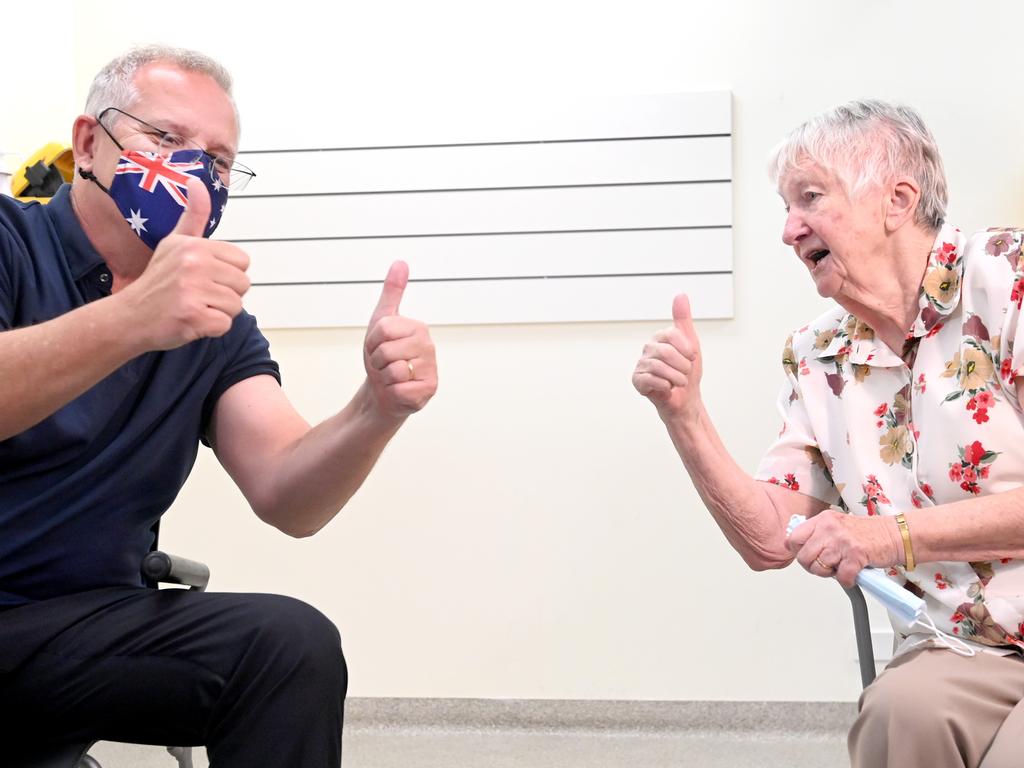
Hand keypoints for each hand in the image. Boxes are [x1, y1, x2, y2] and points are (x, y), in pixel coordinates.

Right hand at [120, 177, 250, 350]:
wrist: (130, 316)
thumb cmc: (159, 280)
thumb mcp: (174, 242)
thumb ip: (193, 215)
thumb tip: (195, 180)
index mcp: (194, 245)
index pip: (242, 261)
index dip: (227, 273)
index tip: (203, 277)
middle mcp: (193, 263)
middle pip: (243, 284)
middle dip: (226, 294)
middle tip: (198, 295)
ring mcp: (192, 290)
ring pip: (236, 306)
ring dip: (219, 312)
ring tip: (194, 307)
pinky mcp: (192, 316)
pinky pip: (225, 325)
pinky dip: (212, 328)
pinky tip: (191, 321)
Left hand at [363, 261, 436, 417]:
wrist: (383, 391)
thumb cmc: (383, 357)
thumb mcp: (382, 321)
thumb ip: (392, 292)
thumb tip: (401, 263)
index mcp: (418, 327)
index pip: (382, 329)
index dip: (372, 341)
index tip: (378, 346)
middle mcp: (429, 346)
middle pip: (385, 351)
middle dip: (377, 361)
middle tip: (384, 364)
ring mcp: (431, 369)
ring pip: (392, 371)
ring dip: (384, 377)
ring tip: (391, 376)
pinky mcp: (428, 390)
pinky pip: (399, 389)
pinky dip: (392, 392)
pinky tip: (399, 389)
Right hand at [632, 294, 702, 419]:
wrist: (686, 399)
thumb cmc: (688, 372)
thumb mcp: (691, 343)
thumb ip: (683, 319)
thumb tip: (680, 295)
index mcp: (660, 337)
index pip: (672, 335)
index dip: (686, 349)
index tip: (692, 357)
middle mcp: (648, 348)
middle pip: (666, 352)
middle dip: (683, 366)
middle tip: (685, 373)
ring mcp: (641, 364)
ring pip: (660, 367)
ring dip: (676, 378)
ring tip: (678, 382)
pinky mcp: (637, 380)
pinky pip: (652, 380)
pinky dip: (665, 386)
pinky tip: (667, 388)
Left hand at [786, 509, 901, 586]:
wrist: (894, 535)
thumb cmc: (866, 533)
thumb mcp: (836, 526)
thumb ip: (817, 535)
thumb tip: (797, 548)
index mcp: (822, 520)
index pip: (793, 538)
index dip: (798, 552)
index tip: (809, 556)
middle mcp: (829, 528)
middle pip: (804, 557)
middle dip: (813, 567)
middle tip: (827, 566)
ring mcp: (842, 541)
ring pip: (819, 568)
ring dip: (831, 574)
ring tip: (841, 567)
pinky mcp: (856, 555)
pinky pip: (841, 577)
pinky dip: (847, 581)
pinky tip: (852, 575)